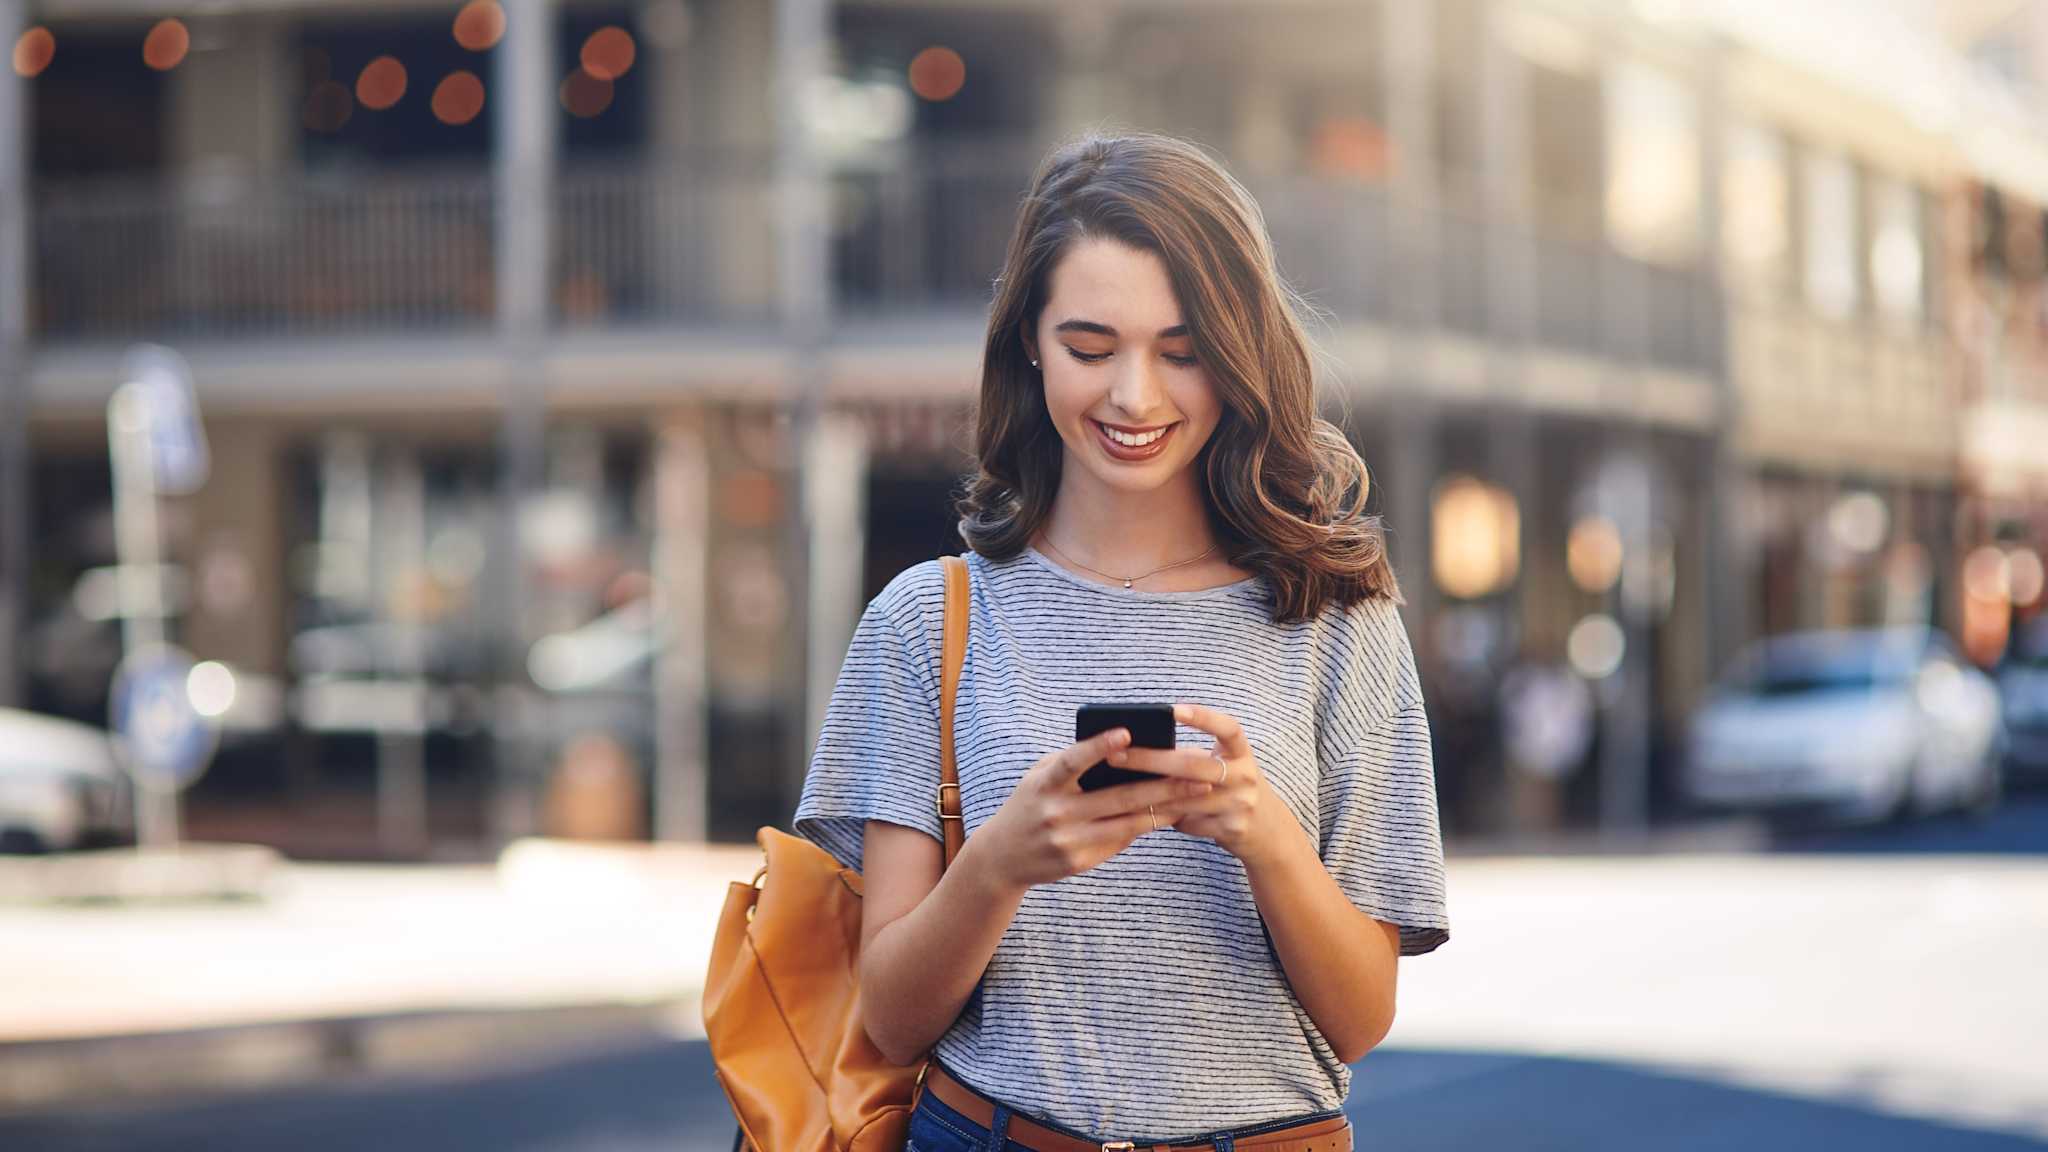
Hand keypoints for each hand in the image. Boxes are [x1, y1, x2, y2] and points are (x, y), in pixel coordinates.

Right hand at [975, 727, 1215, 893]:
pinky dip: (1147, 825)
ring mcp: (1069, 840)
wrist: (1002, 858)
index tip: (1126, 733)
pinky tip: (1173, 813)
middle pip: (1117, 796)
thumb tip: (1122, 746)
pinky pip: (1120, 840)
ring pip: (1128, 822)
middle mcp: (1056, 813)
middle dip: (1163, 783)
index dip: (1097, 747)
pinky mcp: (1080, 862)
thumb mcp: (1038, 777)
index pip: (1072, 761)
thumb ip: (1072, 762)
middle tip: (1198, 771)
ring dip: (1167, 806)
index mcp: (1044, 784)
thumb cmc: (1029, 804)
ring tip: (1197, 792)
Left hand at [1108, 703, 1298, 866]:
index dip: (1204, 717)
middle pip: (1194, 765)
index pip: (1229, 728)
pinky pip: (1189, 823)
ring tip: (1117, 789)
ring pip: (1185, 797)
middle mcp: (1245, 776)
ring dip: (1149, 795)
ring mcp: (1240, 804)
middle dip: (1151, 760)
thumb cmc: (1232, 788)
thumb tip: (1142, 749)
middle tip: (1116, 755)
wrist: (1268, 831)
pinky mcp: (1231, 829)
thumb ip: (1196, 758)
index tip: (1174, 709)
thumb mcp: (1226, 766)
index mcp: (1242, 753)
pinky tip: (1141, 816)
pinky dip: (1165, 818)